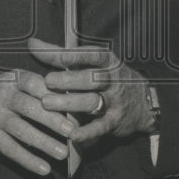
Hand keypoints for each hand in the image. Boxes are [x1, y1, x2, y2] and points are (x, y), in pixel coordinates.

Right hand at [0, 69, 77, 175]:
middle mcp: (3, 97)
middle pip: (30, 108)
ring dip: (43, 142)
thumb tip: (71, 99)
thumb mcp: (15, 81)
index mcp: (14, 80)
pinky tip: (44, 169)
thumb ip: (39, 87)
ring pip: (22, 130)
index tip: (72, 104)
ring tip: (63, 153)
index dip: (52, 93)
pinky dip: (28, 160)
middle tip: (72, 131)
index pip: (35, 84)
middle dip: (52, 120)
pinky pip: (11, 149)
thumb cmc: (0, 92)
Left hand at [29, 37, 154, 144]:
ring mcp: (114, 101)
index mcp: (106, 61)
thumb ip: (62, 55)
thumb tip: (33, 44)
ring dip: (69, 103)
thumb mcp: (93, 62)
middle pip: (90, 78)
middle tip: (47, 81)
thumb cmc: (108, 77)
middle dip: (68, 80)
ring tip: (47, 104)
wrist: (145, 102)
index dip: (71, 55)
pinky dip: (87, 132)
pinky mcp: (114, 122)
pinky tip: (72, 135)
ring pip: (92, 101)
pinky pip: (100, 127)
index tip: (52, 55)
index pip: (89, 55)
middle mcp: (111, 79)